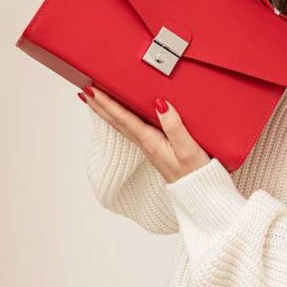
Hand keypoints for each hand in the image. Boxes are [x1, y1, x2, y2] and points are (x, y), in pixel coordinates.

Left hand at [80, 85, 210, 183]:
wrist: (201, 196)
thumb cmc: (196, 174)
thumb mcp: (188, 149)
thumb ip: (174, 126)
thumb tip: (160, 104)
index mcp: (151, 142)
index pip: (123, 119)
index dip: (107, 104)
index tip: (93, 90)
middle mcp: (147, 144)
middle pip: (117, 122)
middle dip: (100, 106)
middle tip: (85, 91)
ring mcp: (150, 148)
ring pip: (123, 126)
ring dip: (108, 113)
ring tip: (97, 101)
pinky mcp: (157, 150)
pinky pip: (133, 131)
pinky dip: (122, 121)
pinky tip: (122, 118)